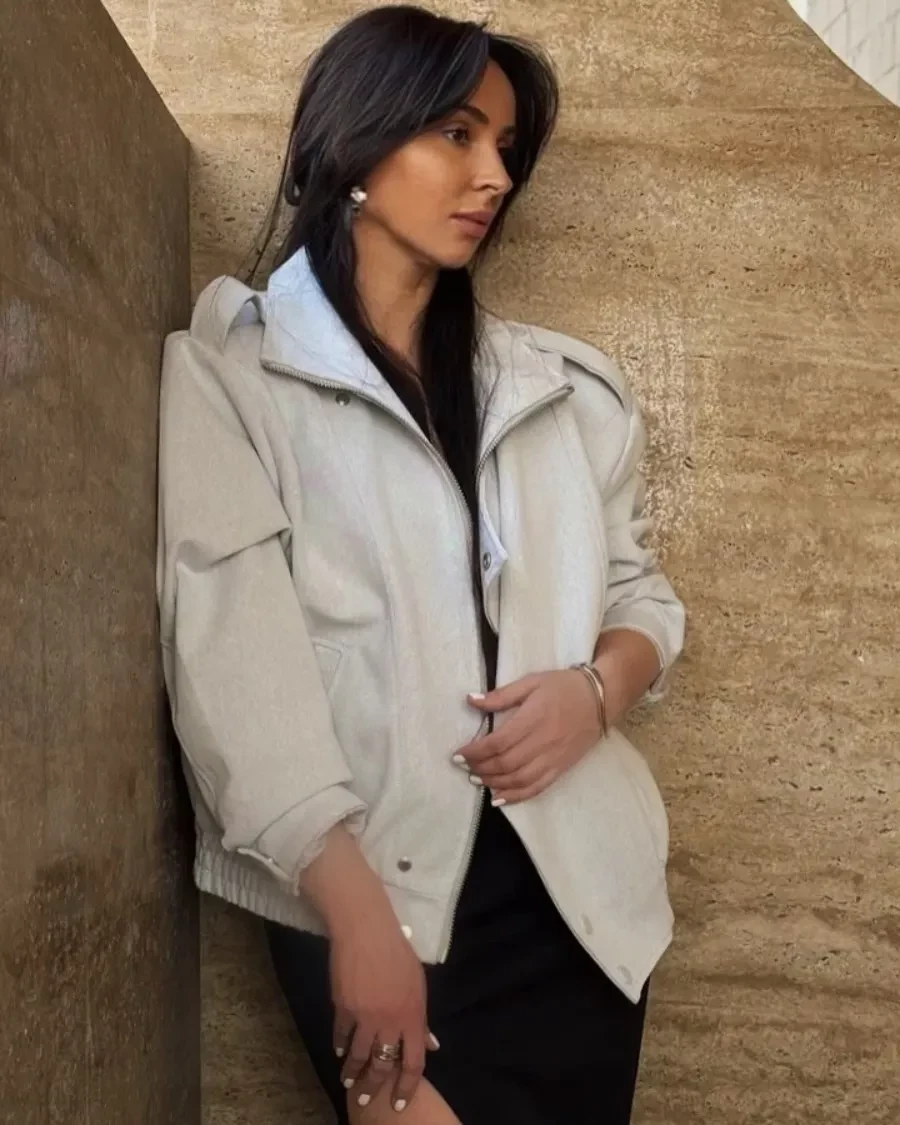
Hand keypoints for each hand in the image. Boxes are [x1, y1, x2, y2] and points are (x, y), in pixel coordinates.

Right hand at [330, 907, 437, 1112]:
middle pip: (382, 1065)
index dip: (407, 1086)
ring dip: (353, 1073)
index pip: (413, 1062)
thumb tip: (431, 1045)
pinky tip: (340, 1052)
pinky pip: (342, 1036)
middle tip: (366, 1098)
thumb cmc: (398, 952)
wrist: (366, 930)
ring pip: (359, 1056)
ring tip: (348, 1082)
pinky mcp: (342, 1008)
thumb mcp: (418, 984)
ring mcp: (364, 1016)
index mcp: (413, 1016)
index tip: (399, 1102)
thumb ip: (422, 1018)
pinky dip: (341, 1047)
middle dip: (374, 1086)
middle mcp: (389, 1022)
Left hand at [454, 669, 601, 804]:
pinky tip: (500, 798)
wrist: (602, 698)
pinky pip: (538, 787)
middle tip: (463, 767)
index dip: (475, 751)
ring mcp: (554, 758)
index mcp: (533, 718)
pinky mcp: (562, 768)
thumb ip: (501, 695)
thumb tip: (471, 700)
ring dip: (495, 783)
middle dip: (481, 768)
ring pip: (520, 779)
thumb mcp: (532, 681)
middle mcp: (543, 742)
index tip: (457, 754)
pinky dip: (517, 796)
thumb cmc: (564, 686)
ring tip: (477, 780)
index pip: (498, 742)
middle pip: (506, 763)